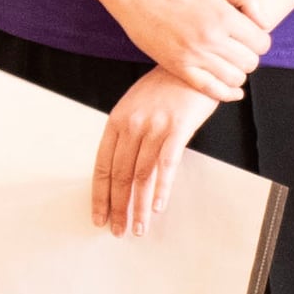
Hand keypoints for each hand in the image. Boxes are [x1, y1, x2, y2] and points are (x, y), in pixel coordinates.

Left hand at [91, 69, 208, 237]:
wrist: (194, 62)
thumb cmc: (167, 85)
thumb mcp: (137, 105)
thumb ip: (128, 133)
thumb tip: (125, 169)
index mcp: (117, 120)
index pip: (102, 166)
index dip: (100, 195)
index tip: (99, 217)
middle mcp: (131, 124)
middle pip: (119, 175)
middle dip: (117, 207)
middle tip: (118, 231)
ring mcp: (153, 126)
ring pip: (140, 175)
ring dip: (138, 207)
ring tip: (138, 228)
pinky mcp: (177, 127)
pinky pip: (165, 164)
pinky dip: (161, 188)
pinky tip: (157, 207)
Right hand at [108, 0, 267, 101]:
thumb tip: (264, 24)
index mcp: (223, 16)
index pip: (261, 43)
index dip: (260, 40)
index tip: (252, 37)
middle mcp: (210, 38)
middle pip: (250, 62)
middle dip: (250, 57)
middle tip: (240, 49)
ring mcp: (193, 55)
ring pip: (234, 79)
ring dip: (238, 73)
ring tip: (230, 63)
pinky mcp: (177, 67)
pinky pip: (210, 90)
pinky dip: (226, 93)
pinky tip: (233, 91)